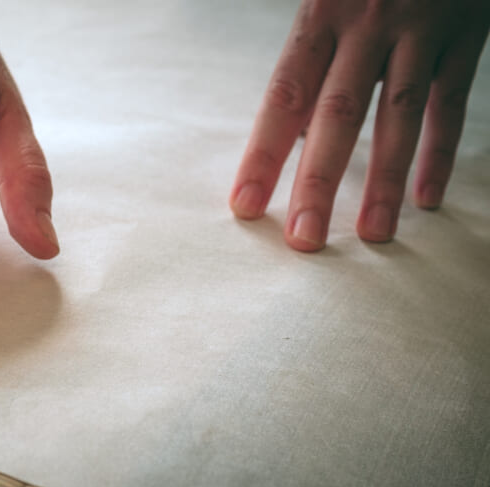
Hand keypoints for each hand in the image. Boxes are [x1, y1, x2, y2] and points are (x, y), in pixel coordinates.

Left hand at [230, 0, 489, 250]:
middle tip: (303, 241)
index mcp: (321, 14)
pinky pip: (451, 101)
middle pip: (337, 116)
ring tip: (373, 237)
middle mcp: (367, 25)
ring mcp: (420, 31)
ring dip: (387, 182)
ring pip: (399, 117)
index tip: (244, 206)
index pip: (284, 97)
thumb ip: (306, 50)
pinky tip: (428, 199)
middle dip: (318, 184)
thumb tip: (288, 122)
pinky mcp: (465, 35)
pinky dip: (442, 151)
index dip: (263, 154)